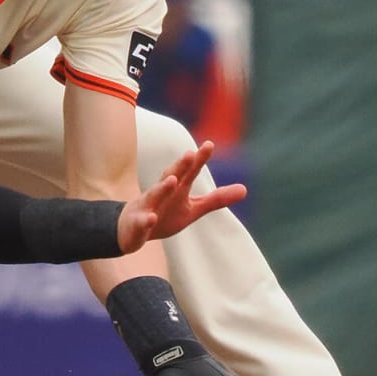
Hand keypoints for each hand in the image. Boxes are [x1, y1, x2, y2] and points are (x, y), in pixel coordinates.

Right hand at [117, 141, 245, 252]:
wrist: (131, 231)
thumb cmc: (165, 215)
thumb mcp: (193, 209)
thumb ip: (216, 199)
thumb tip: (245, 189)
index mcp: (177, 189)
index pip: (189, 172)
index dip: (198, 159)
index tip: (209, 144)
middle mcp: (162, 193)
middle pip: (171, 176)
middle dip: (180, 166)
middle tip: (190, 153)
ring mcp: (148, 206)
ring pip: (154, 195)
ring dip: (162, 187)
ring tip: (173, 179)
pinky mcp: (138, 223)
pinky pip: (142, 221)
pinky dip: (146, 220)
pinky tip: (151, 219)